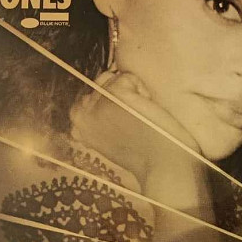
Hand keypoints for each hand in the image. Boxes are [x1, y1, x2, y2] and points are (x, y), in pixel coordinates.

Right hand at [69, 70, 199, 182]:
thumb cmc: (141, 155)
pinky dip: (142, 89)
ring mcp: (98, 104)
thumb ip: (97, 123)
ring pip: (113, 78)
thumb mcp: (107, 142)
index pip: (85, 98)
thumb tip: (93, 98)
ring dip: (131, 91)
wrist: (161, 164)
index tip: (123, 120)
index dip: (108, 101)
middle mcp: (82, 115)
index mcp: (79, 128)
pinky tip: (147, 110)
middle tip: (133, 119)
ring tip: (140, 114)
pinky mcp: (116, 94)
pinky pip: (129, 77)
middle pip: (99, 84)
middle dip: (118, 93)